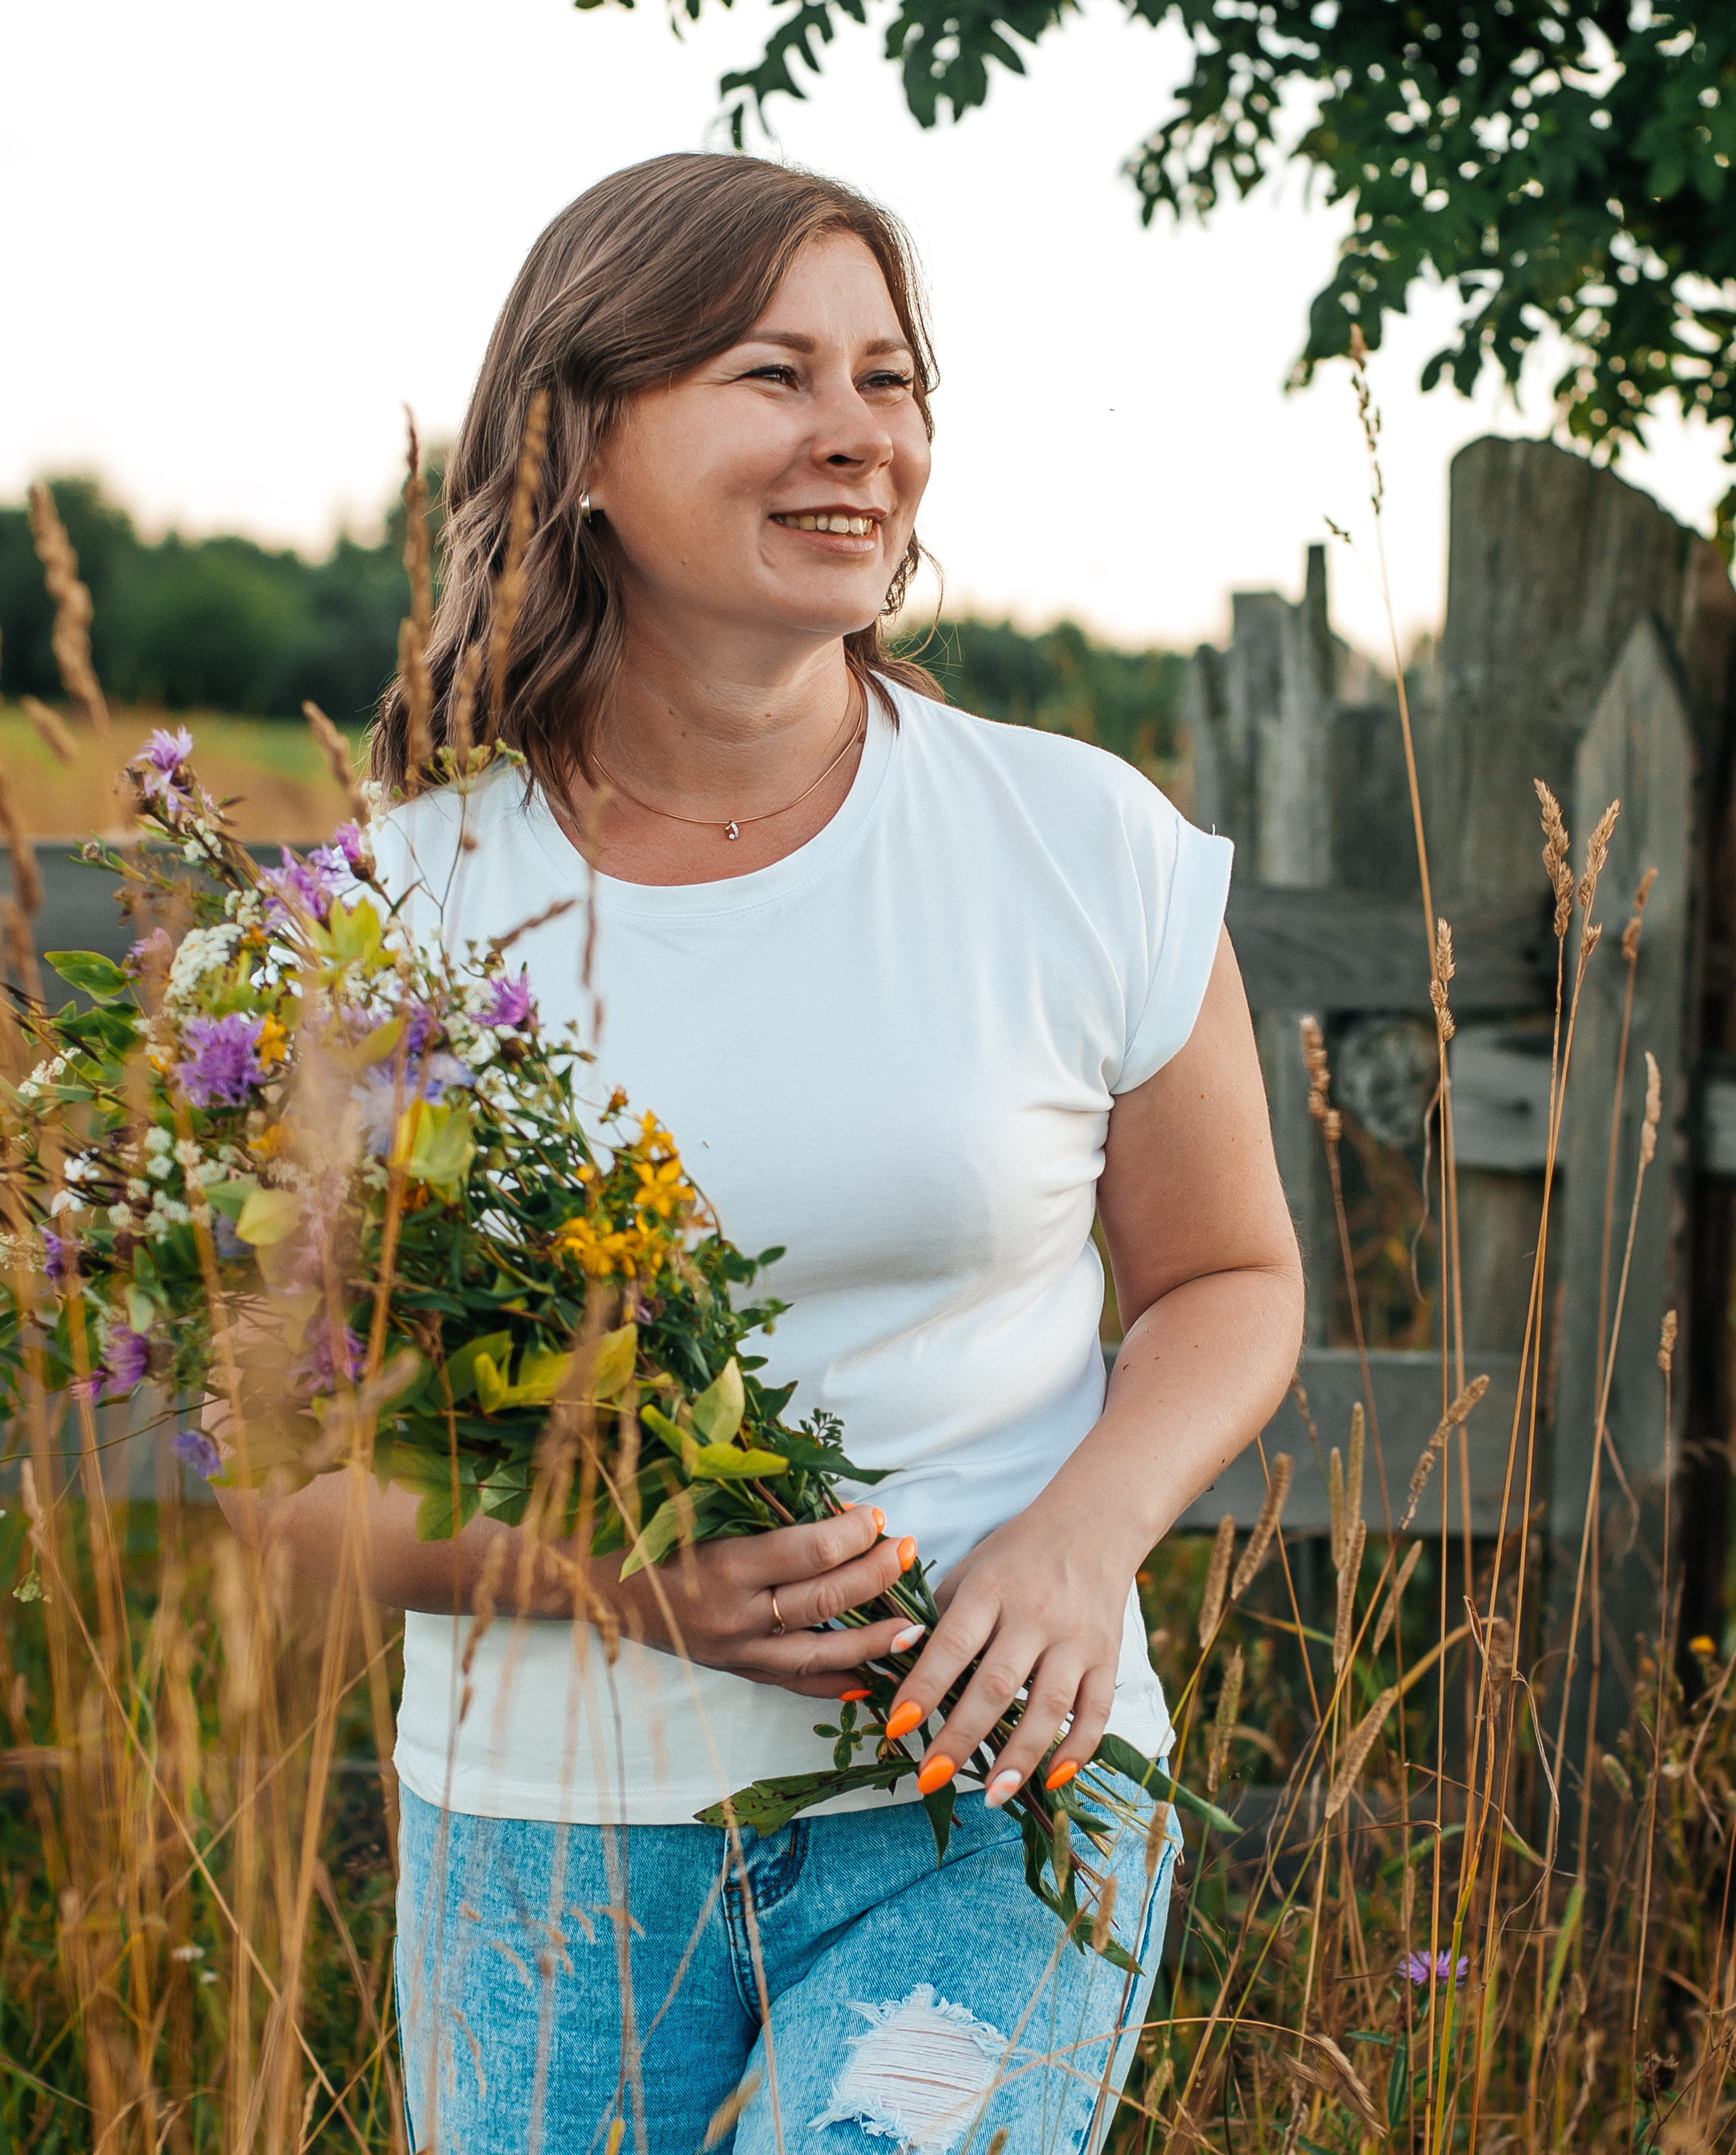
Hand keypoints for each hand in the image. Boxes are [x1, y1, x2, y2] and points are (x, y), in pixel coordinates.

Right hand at [610, 1505, 924, 1699]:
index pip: (807, 1553)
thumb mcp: (690, 1500)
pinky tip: (869, 1679)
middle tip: (906, 1550)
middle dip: (874, 1577)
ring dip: (871, 1638)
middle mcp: (732, 1617)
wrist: (584, 1579)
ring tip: (913, 1624)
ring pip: (818, 1656)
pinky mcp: (729, 1669)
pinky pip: (791, 1682)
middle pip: (823, 1602)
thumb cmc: (637, 1524)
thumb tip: (825, 1499)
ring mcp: (733, 1651)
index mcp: (722, 1567)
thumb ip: (755, 1499)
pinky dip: (832, 1683)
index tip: (875, 1516)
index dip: (850, 1534)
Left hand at [883, 1496, 1137, 1802]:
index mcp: (991, 1589)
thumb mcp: (971, 1569)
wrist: (1094, 1523)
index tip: (897, 1728)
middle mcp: (1034, 1614)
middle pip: (996, 1685)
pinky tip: (1052, 1780)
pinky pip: (1095, 1711)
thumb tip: (904, 1670)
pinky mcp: (1107, 1657)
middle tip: (930, 1779)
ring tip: (991, 1796)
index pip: (953, 1644)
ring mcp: (1075, 1638)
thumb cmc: (1018, 1553)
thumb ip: (941, 1616)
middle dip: (961, 1737)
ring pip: (1048, 1706)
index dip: (924, 1687)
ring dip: (1019, 1756)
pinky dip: (1077, 1750)